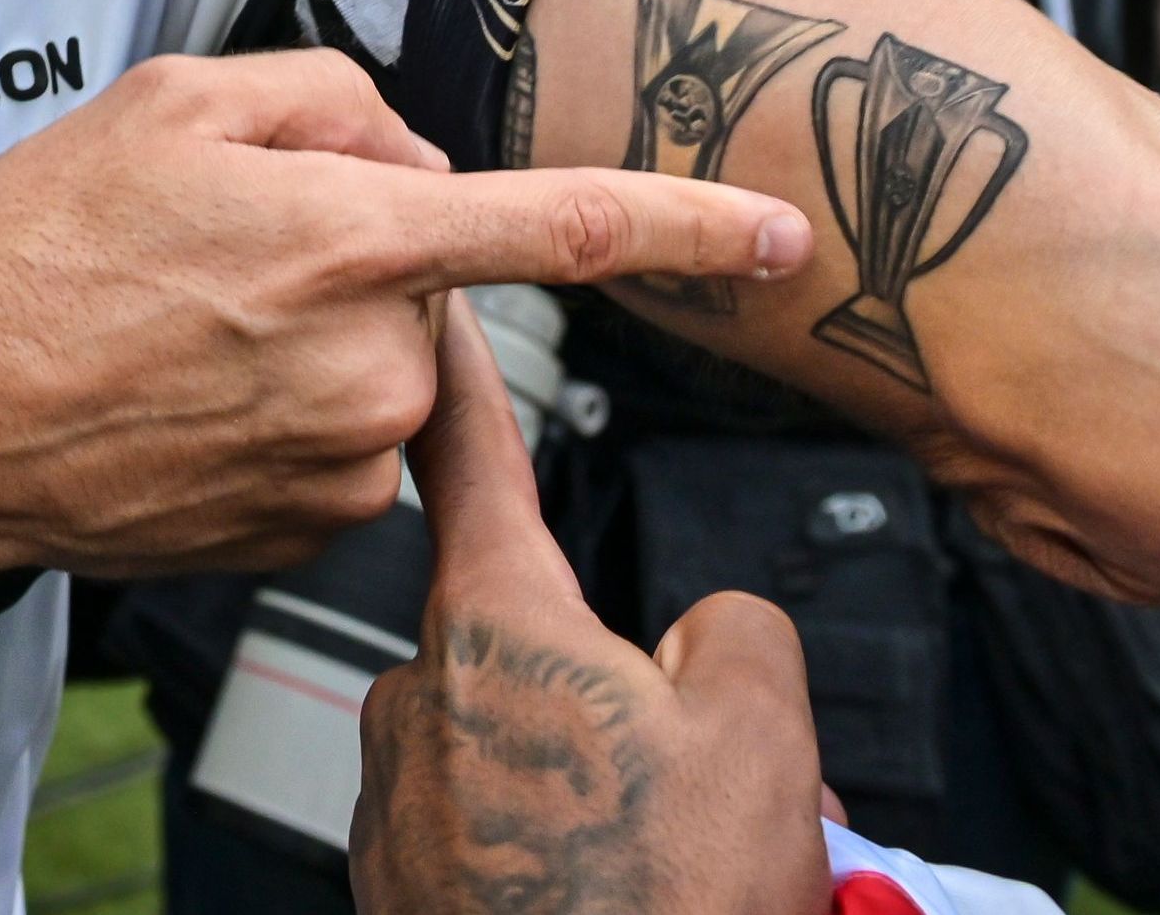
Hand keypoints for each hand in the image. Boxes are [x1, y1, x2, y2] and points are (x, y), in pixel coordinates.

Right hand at [0, 52, 809, 582]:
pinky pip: (342, 445)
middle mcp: (368, 364)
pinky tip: (188, 399)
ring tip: (187, 332)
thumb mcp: (170, 103)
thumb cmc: (32, 257)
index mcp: (350, 241)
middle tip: (225, 255)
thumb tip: (405, 148)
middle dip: (364, 254)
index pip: (561, 228)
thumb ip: (326, 101)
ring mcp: (344, 463)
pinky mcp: (310, 530)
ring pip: (386, 367)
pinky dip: (285, 414)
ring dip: (319, 339)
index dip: (685, 225)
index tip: (781, 233)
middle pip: (433, 283)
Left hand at [353, 302, 834, 914]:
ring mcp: (398, 799)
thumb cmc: (666, 908)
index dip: (463, 371)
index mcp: (499, 627)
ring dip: (593, 777)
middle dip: (616, 683)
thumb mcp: (764, 724)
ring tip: (678, 857)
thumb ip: (734, 629)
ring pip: (518, 742)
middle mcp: (421, 698)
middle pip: (528, 632)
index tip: (432, 304)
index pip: (473, 454)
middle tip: (704, 772)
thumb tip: (700, 644)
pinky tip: (618, 893)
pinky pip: (487, 826)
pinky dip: (551, 847)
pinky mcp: (395, 883)